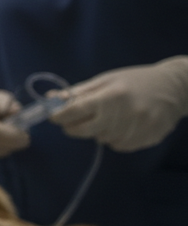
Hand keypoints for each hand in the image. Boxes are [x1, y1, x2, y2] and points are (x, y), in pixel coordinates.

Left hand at [49, 56, 187, 151]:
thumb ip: (79, 92)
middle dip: (72, 126)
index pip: (74, 111)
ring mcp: (134, 131)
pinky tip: (125, 123)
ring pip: (99, 138)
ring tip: (113, 115)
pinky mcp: (143, 141)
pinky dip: (114, 136)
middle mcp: (122, 116)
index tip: (53, 115)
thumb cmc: (136, 81)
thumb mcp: (107, 80)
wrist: (175, 89)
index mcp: (110, 97)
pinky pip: (116, 145)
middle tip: (77, 118)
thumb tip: (50, 98)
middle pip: (81, 131)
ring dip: (98, 130)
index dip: (58, 115)